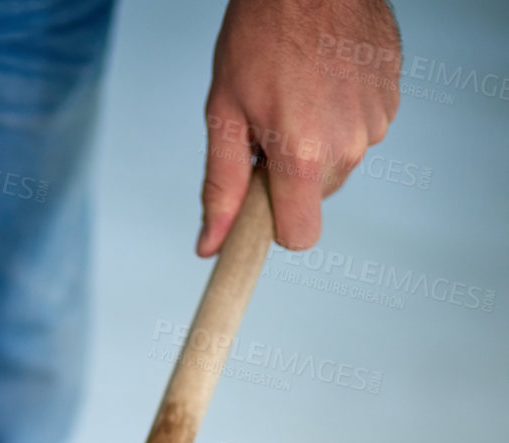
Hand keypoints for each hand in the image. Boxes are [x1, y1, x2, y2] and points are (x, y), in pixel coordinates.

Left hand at [198, 0, 400, 255]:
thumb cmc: (259, 34)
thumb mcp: (224, 113)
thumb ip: (221, 187)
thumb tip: (211, 246)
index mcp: (304, 156)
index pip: (300, 236)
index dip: (277, 221)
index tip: (262, 193)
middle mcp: (348, 147)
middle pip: (316, 197)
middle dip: (293, 173)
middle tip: (273, 121)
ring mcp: (376, 122)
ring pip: (339, 163)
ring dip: (318, 142)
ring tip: (300, 91)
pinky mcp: (392, 99)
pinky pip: (361, 131)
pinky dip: (341, 116)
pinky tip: (325, 79)